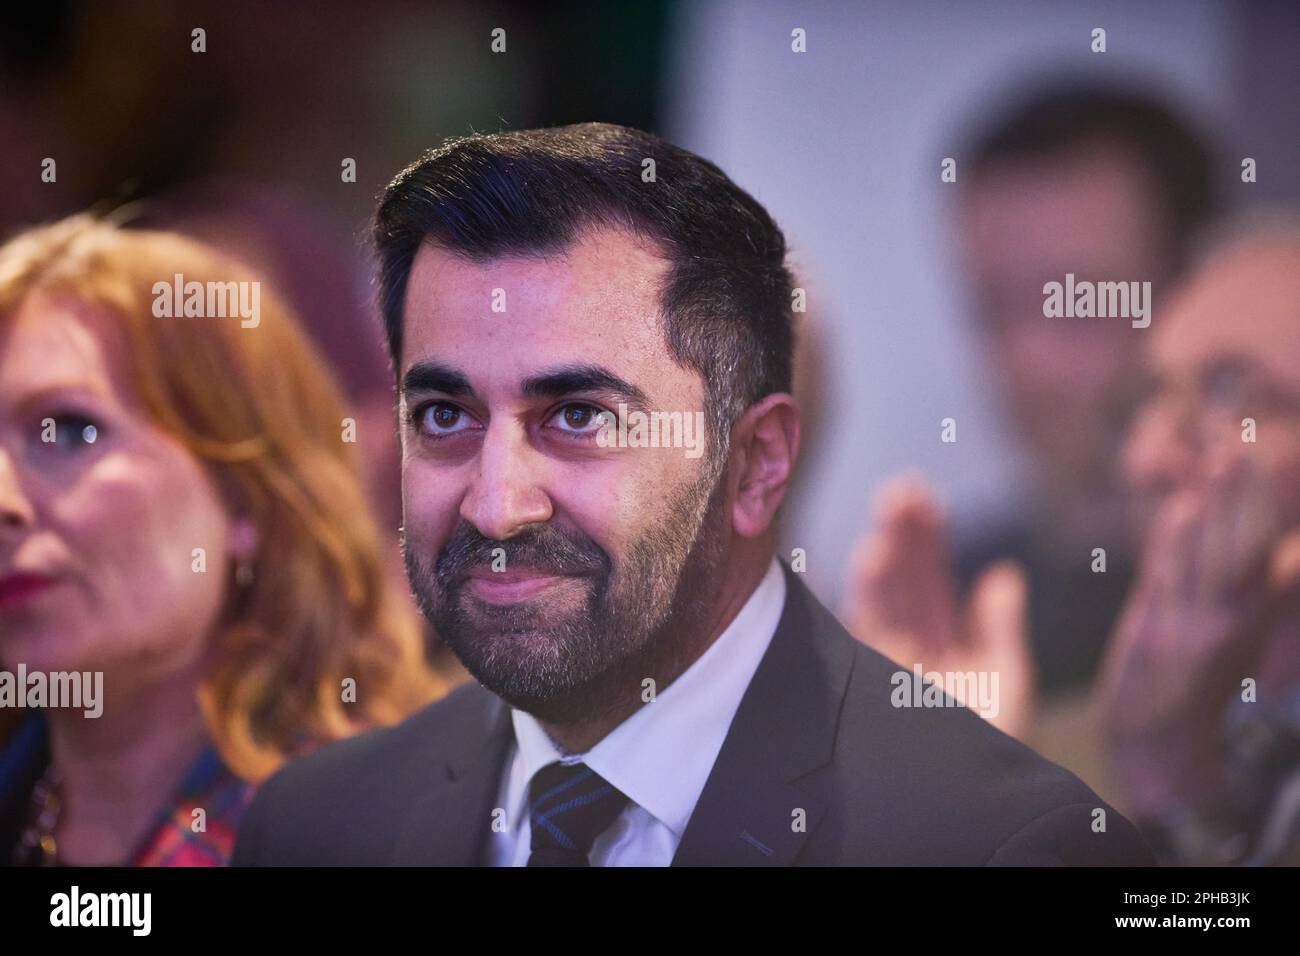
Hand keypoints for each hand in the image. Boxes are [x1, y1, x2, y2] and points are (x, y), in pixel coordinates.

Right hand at [840, 476, 1034, 738]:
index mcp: (944, 642)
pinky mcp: (868, 676)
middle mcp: (909, 646)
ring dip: (883, 557)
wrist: (969, 796)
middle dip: (900, 535)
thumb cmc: (995, 745)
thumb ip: (1001, 626)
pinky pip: (861, 627)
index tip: (925, 498)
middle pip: (902, 579)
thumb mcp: (1007, 680)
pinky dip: (863, 593)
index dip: (929, 539)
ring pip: (880, 597)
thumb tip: (1004, 573)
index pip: (932, 579)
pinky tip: (866, 559)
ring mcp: (885, 661)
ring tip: (886, 521)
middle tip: (898, 490)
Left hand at [1096, 449, 1278, 814]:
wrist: (1160, 746)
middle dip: (1251, 493)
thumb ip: (1197, 566)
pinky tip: (1182, 508)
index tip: (1272, 457)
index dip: (1268, 504)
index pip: (1272, 548)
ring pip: (1216, 555)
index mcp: (1253, 613)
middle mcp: (1235, 618)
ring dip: (1220, 505)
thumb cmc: (1181, 677)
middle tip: (1250, 442)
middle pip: (1249, 542)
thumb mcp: (1207, 619)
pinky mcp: (1165, 639)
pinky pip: (1173, 581)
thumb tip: (1192, 510)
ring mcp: (1201, 627)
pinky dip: (1177, 544)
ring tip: (1223, 457)